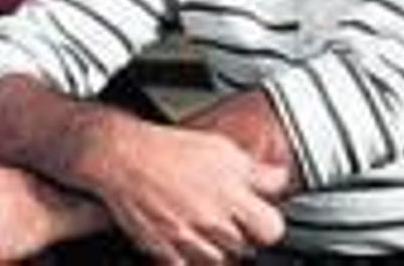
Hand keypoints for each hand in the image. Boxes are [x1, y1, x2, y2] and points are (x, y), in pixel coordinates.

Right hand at [76, 114, 288, 262]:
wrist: (123, 157)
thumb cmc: (168, 150)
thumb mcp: (221, 149)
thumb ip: (255, 170)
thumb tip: (279, 178)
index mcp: (231, 193)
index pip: (271, 229)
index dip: (268, 225)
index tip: (260, 218)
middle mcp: (212, 219)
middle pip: (245, 248)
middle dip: (240, 235)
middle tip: (228, 219)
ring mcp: (188, 238)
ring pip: (218, 261)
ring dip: (216, 248)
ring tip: (205, 229)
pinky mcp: (164, 251)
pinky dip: (189, 258)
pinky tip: (186, 241)